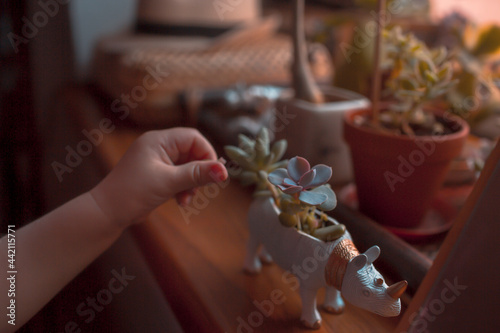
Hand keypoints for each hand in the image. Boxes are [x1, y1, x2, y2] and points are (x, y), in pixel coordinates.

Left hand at [90, 128, 227, 227]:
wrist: (107, 213)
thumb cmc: (132, 193)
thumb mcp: (168, 182)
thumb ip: (197, 175)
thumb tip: (224, 171)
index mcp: (158, 140)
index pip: (193, 138)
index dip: (206, 154)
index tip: (213, 173)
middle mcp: (158, 147)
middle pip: (192, 152)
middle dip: (198, 172)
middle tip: (199, 189)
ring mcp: (157, 161)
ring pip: (187, 166)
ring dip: (191, 183)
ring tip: (187, 199)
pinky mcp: (156, 174)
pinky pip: (179, 176)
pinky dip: (183, 188)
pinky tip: (181, 201)